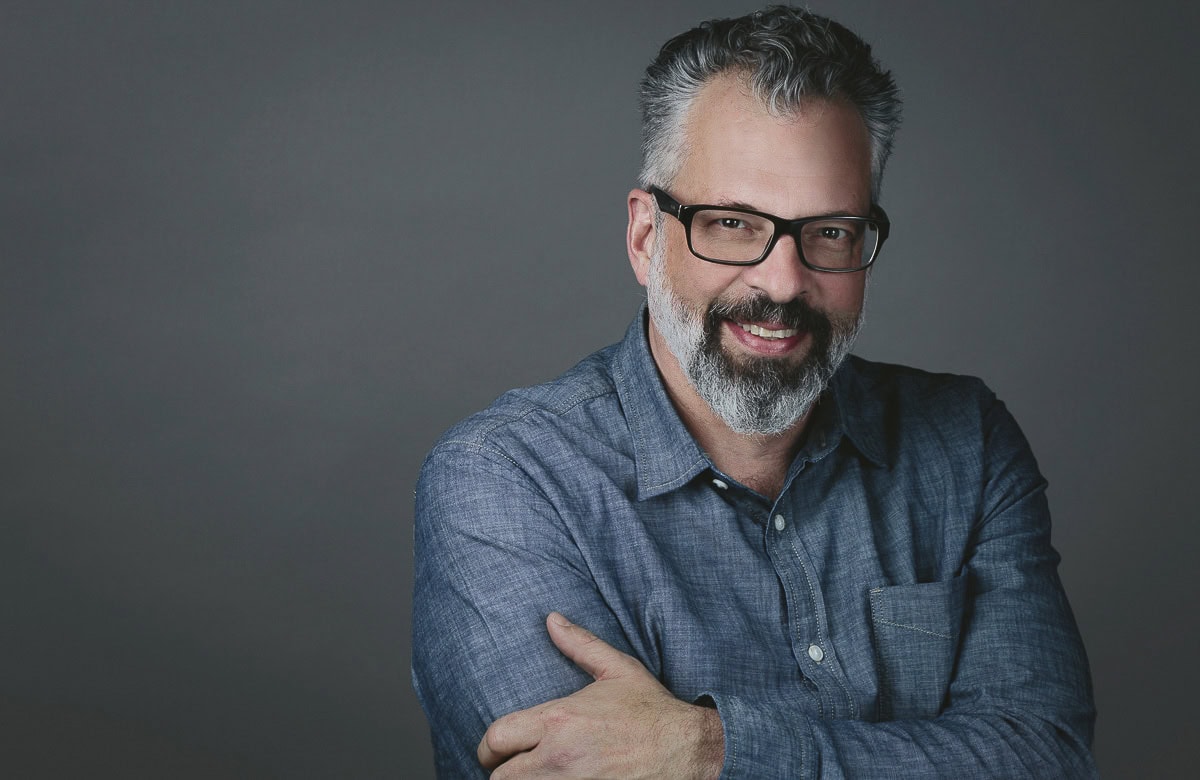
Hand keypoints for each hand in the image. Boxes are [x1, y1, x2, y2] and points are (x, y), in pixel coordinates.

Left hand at [477, 612, 723, 778]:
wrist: (688, 749)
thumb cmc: (651, 711)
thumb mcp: (617, 670)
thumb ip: (579, 644)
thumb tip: (551, 619)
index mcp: (559, 719)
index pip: (497, 738)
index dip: (489, 748)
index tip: (496, 751)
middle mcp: (559, 756)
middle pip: (501, 777)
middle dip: (503, 772)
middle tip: (513, 769)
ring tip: (533, 776)